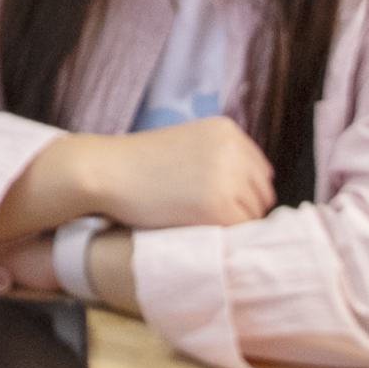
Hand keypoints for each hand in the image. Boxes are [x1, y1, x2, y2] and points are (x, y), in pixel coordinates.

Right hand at [85, 119, 277, 231]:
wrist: (107, 171)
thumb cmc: (140, 164)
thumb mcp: (188, 144)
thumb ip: (221, 159)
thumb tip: (254, 192)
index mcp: (227, 131)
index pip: (260, 172)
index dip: (242, 191)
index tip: (216, 200)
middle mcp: (234, 150)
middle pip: (262, 194)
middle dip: (240, 208)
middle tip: (203, 214)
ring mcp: (228, 178)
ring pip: (253, 215)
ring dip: (231, 223)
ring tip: (195, 218)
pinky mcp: (218, 207)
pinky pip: (239, 232)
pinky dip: (222, 236)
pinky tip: (195, 227)